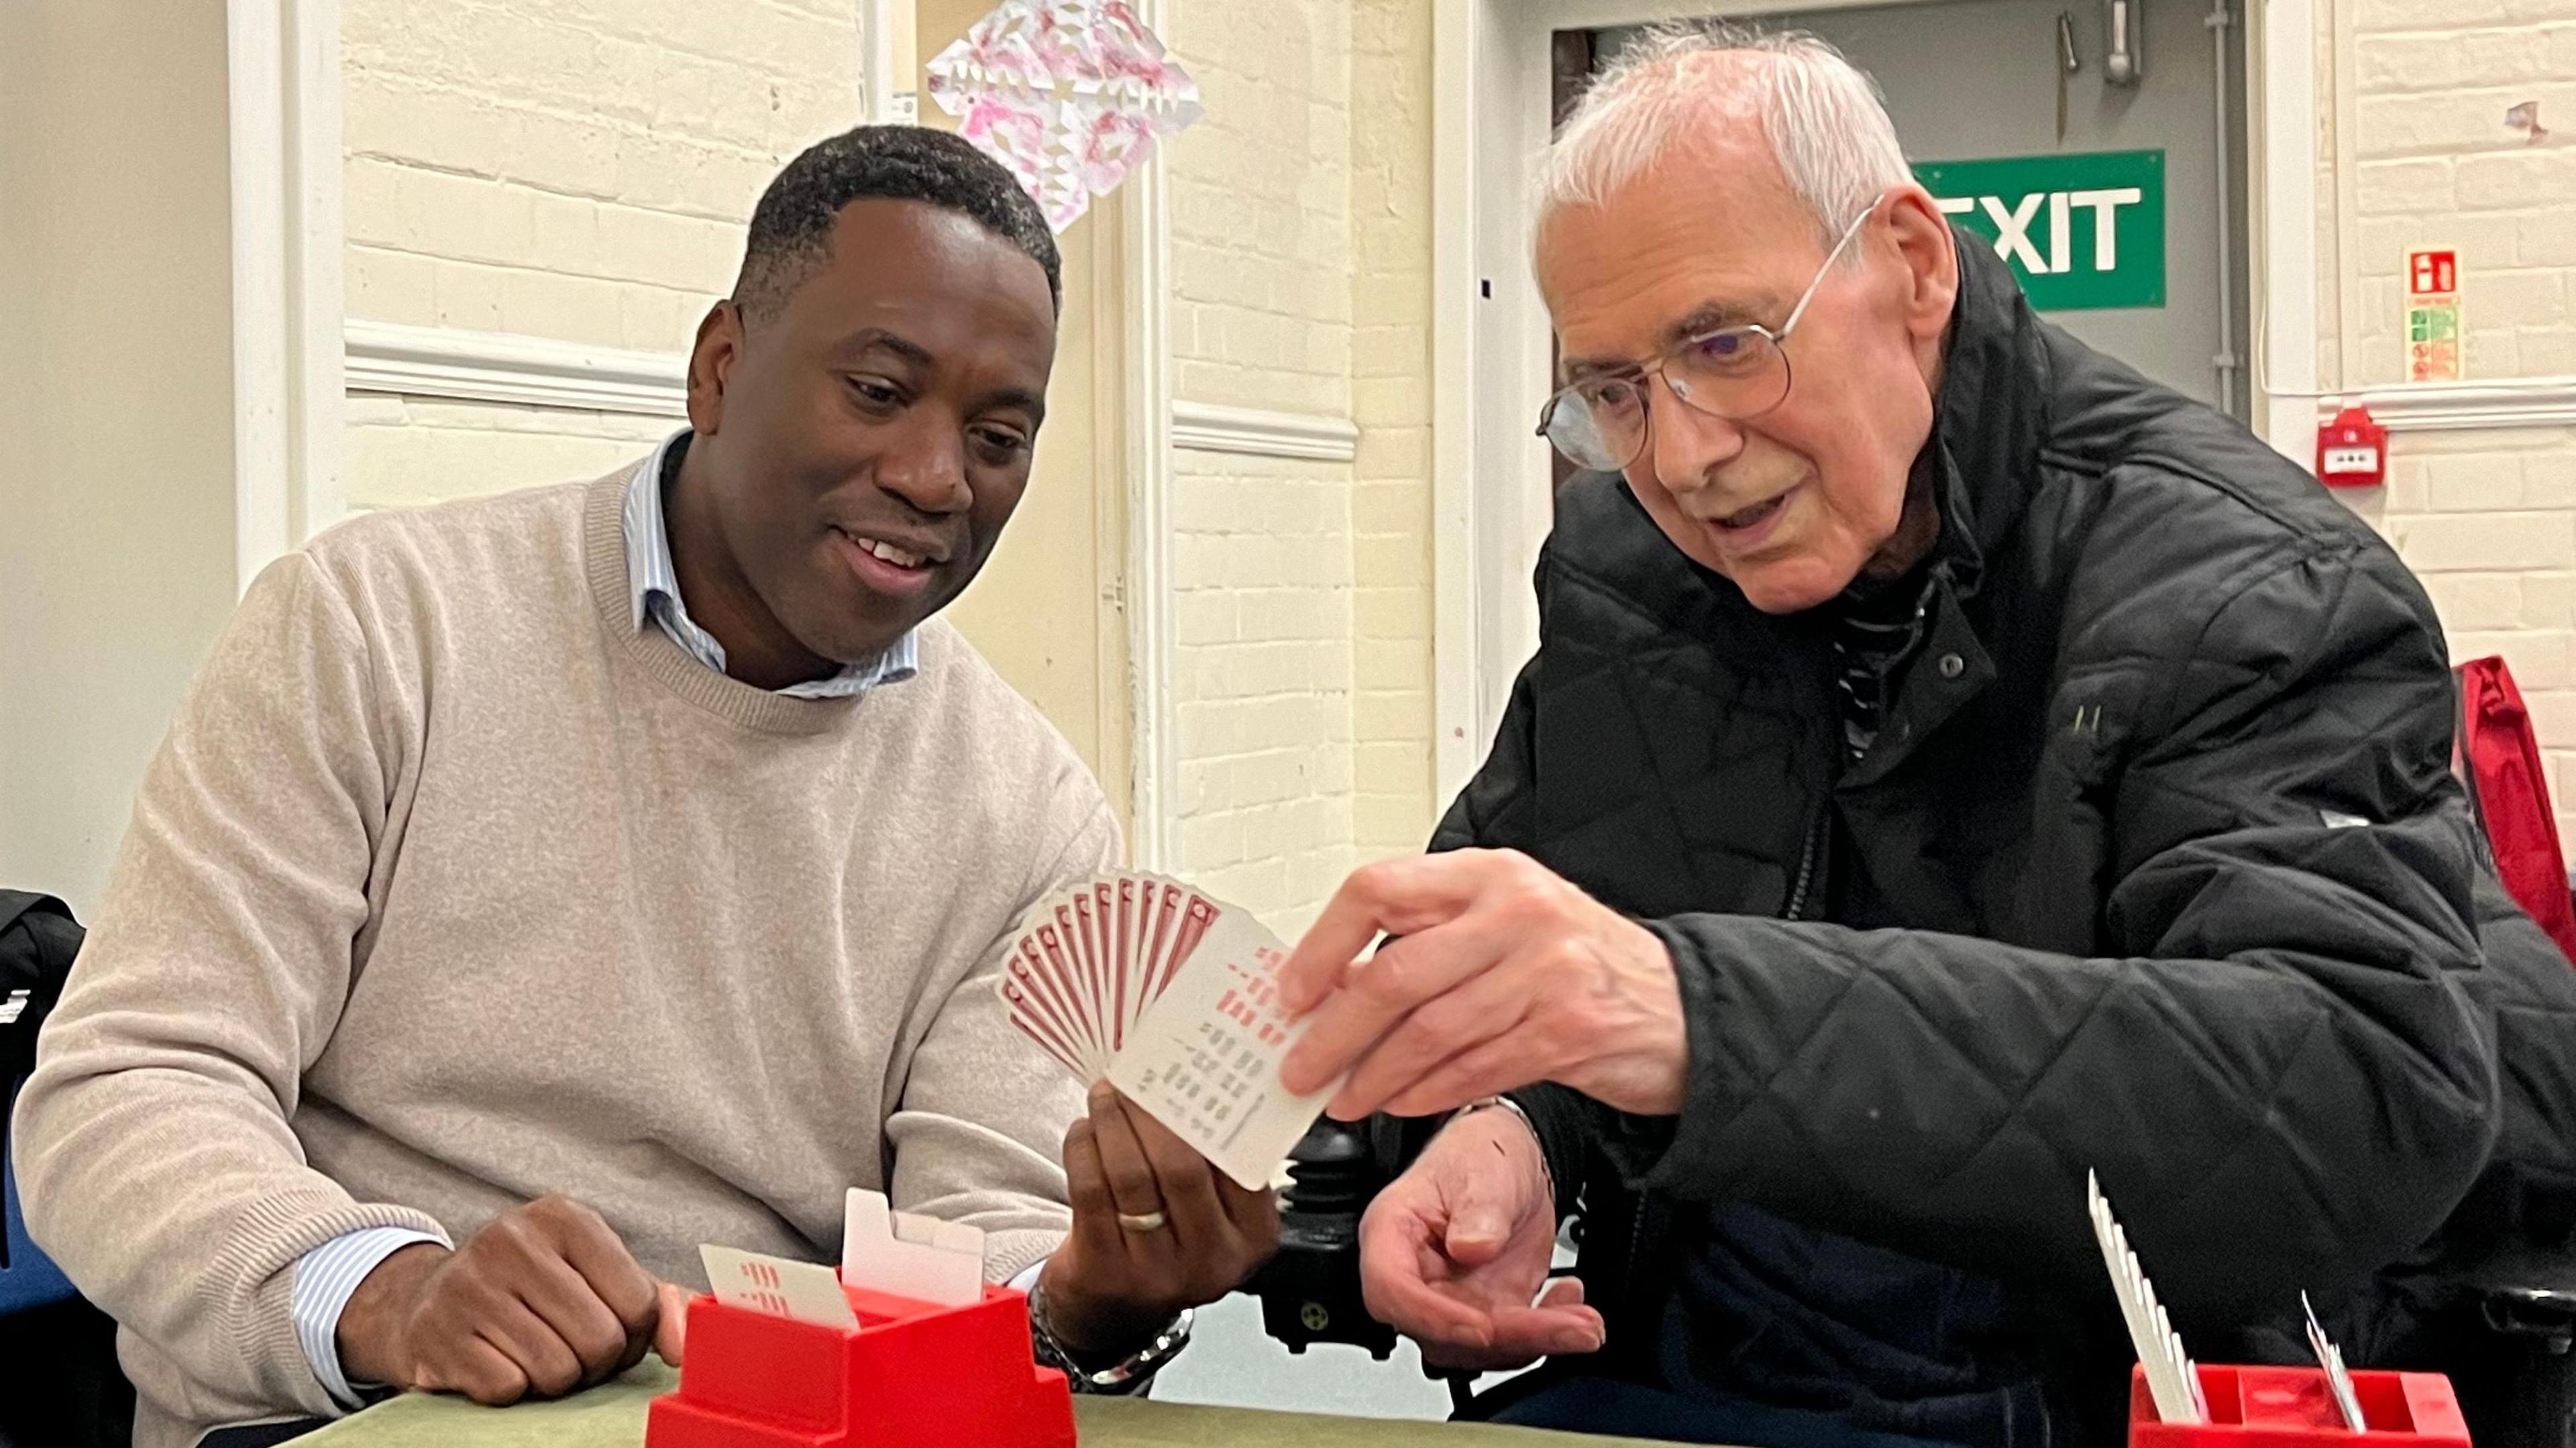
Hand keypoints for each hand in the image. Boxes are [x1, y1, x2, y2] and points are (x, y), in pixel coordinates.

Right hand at [336, 1195, 690, 1404]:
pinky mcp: (435, 1332)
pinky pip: (507, 1388)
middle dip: (596, 1363)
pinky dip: (511, 1389)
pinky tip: (497, 1362)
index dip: (635, 1336)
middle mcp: (511, 1239)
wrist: (429, 1299)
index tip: (611, 1330)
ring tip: (535, 1354)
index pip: (640, 1303)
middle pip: (600, 1340)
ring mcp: (468, 1284)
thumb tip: (683, 1345)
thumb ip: (656, 1302)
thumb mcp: (597, 1276)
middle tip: (573, 1351)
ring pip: (556, 1370)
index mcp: (563, 1216)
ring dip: (555, 1380)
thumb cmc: (535, 1289)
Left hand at [1038, 1083, 1280, 1351]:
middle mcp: (1211, 1260)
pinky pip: (1090, 1192)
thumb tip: (1196, 1081)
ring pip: (1131, 1176)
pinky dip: (1084, 1149)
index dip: (1209, 1113)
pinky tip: (1084, 1129)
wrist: (1116, 1307)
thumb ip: (1221, 1165)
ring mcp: (1157, 1271)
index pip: (1237, 1163)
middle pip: (1181, 1167)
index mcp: (1253, 1236)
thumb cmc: (1171, 1241)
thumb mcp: (1217, 1214)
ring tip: (1105, 1093)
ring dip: (1114, 1122)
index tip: (1186, 1074)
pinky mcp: (1105, 1270)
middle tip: (1136, 1077)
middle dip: (1152, 1111)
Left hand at [1277, 849, 1686, 1119]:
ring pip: (1429, 1033)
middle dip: (1334, 1033)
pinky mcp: (1566, 1032)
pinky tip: (1401, 1104)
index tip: (1291, 991)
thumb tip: (1334, 987)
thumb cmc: (1580, 962)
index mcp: (1488, 873)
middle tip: (1301, 1066)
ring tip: (1344, 1098)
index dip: (1323, 945)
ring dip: (1373, 1077)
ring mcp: (1546, 972)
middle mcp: (1516, 913)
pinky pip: (1471, 1070)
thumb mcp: (1507, 922)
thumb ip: (1431, 940)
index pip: (1378, 889)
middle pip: (1395, 975)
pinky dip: (1424, 1094)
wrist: (1681, 1007)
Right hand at [1360, 1105, 1602, 1371]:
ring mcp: (1451, 1297)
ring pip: (1481, 1346)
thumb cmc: (1479, 1154)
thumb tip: (1472, 1249)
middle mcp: (1416, 1275)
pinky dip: (1548, 1333)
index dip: (1430, 1318)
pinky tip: (1571, 1304)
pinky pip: (1513, 1340)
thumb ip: (1480, 1209)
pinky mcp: (1487, 1309)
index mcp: (1392, 1233)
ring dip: (1536, 1342)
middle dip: (1507, 1338)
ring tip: (1582, 1322)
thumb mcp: (1484, 1169)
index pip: (1389, 1288)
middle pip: (1442, 1332)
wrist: (1513, 1157)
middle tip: (1562, 1326)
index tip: (1479, 1327)